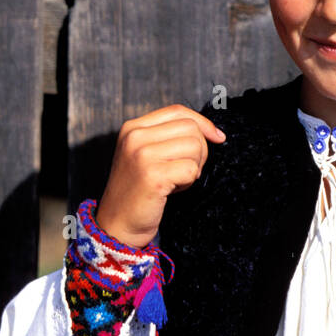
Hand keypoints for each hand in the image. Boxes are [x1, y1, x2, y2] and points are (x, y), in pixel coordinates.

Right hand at [95, 105, 225, 249]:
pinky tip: (172, 190)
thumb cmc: (140, 190)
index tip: (218, 138)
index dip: (203, 123)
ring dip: (194, 167)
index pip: (178, 111)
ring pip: (195, 147)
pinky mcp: (153, 176)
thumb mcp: (147, 154)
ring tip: (175, 180)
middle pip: (191, 128)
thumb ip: (169, 137)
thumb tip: (213, 132)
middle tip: (185, 170)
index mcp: (133, 128)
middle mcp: (135, 137)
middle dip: (200, 150)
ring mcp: (142, 155)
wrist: (118, 224)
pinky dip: (189, 182)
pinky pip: (191, 170)